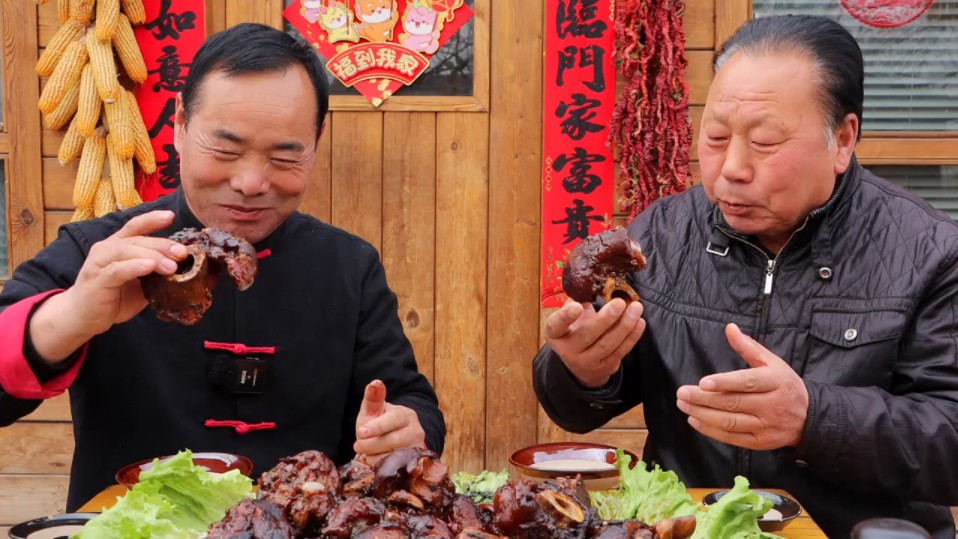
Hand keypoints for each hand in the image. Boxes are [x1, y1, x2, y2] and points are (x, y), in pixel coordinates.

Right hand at [64, 210, 186, 334]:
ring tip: (171, 265)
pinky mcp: (97, 278)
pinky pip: (117, 270)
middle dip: (162, 245)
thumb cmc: (114, 297)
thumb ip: (157, 273)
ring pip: (128, 251)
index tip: (171, 216)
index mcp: (119, 245)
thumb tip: (185, 270)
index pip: (136, 226)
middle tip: (182, 253)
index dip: (152, 219)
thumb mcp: (141, 283)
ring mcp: (100, 262)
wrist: (84, 316)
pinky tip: (149, 267)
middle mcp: (108, 248)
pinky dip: (134, 266)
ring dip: (152, 256)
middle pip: (137, 239)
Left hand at [353, 380, 425, 463]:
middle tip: (357, 445)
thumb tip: (375, 383)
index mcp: (406, 414)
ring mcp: (416, 449)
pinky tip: (376, 459)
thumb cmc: (379, 424)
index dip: (377, 427)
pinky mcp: (414, 465)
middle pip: (393, 440)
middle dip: (371, 444)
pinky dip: (381, 466)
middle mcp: (416, 431)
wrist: (392, 442)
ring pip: (392, 456)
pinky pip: (394, 469)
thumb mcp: (373, 411)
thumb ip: (373, 398)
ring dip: (374, 456)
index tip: (361, 432)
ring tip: (367, 451)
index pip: (394, 419)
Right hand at [544, 298, 645, 387]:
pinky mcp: (606, 367)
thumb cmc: (575, 331)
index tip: (577, 306)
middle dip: (605, 319)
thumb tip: (594, 284)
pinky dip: (632, 336)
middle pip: (587, 335)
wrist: (581, 365)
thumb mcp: (570, 318)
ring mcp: (588, 361)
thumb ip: (577, 302)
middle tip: (620, 303)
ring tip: (636, 308)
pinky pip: (621, 351)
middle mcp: (569, 350)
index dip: (566, 316)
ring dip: (624, 325)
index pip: (556, 325)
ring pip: (608, 343)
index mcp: (556, 334)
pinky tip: (639, 322)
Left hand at [676, 323, 808, 449]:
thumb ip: (748, 346)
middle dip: (704, 399)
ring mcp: (766, 426)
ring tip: (683, 405)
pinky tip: (695, 420)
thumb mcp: (772, 362)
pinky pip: (732, 438)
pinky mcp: (760, 442)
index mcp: (776, 382)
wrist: (808, 418)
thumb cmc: (784, 385)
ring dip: (703, 414)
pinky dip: (711, 430)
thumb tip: (729, 328)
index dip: (724, 382)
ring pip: (730, 422)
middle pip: (734, 403)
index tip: (703, 382)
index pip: (748, 382)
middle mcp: (772, 405)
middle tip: (682, 393)